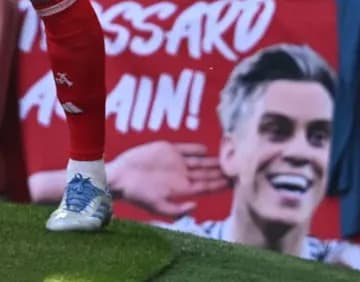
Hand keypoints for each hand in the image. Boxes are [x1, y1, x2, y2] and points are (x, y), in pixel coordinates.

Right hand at [107, 141, 225, 217]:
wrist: (120, 176)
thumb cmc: (137, 195)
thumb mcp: (157, 206)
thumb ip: (176, 210)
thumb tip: (195, 207)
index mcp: (182, 189)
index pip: (207, 186)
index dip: (220, 184)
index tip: (235, 182)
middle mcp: (182, 175)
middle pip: (207, 173)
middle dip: (222, 171)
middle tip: (240, 167)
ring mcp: (176, 161)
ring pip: (200, 161)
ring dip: (214, 160)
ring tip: (229, 157)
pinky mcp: (167, 149)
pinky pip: (186, 149)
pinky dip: (197, 149)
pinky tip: (208, 149)